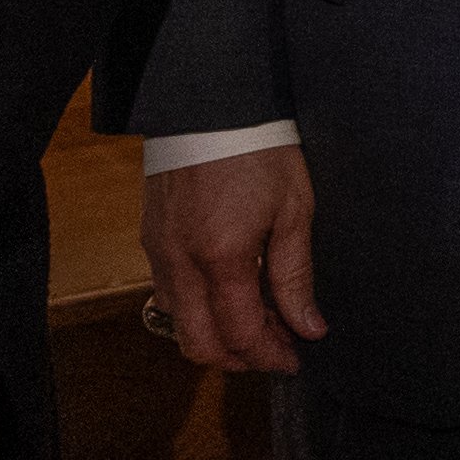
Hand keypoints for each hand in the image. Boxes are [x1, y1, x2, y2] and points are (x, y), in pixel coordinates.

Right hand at [138, 141, 324, 374]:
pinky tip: (226, 290)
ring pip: (178, 323)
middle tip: (275, 346)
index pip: (241, 335)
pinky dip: (195, 309)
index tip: (295, 357)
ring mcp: (159, 251)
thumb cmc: (258, 148)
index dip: (270, 356)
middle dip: (239, 358)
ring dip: (215, 335)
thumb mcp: (294, 209)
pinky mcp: (150, 237)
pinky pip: (166, 293)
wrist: (211, 101)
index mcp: (221, 258)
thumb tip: (309, 326)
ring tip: (255, 317)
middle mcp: (181, 263)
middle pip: (200, 344)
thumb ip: (296, 275)